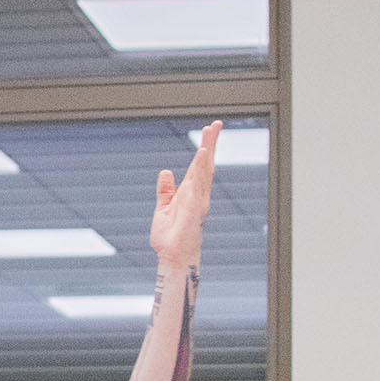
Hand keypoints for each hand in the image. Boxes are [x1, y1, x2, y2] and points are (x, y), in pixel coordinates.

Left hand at [150, 119, 220, 271]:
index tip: (208, 130)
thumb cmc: (168, 238)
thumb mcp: (163, 208)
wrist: (170, 257)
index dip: (204, 148)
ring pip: (204, 171)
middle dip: (211, 143)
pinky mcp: (195, 208)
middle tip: (216, 124)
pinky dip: (201, 169)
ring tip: (211, 132)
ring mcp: (198, 200)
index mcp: (188, 192)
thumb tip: (165, 172)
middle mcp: (197, 194)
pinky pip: (199, 185)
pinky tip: (203, 155)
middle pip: (205, 164)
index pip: (197, 166)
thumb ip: (165, 191)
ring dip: (207, 151)